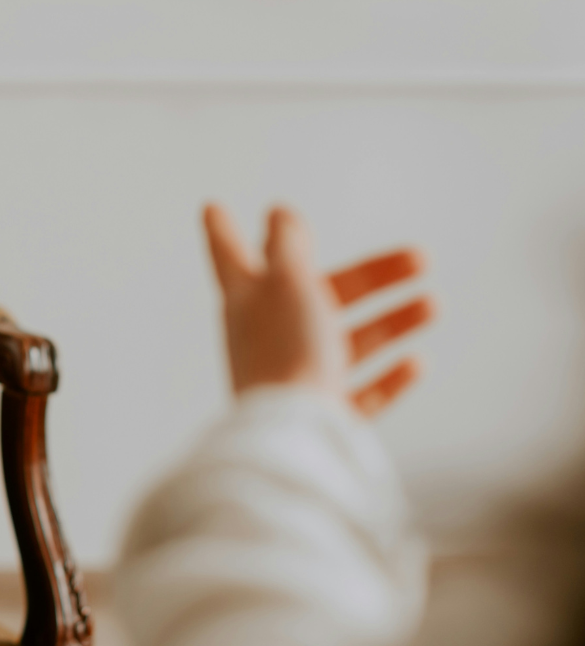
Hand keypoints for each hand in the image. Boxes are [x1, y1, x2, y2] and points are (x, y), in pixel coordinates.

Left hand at [204, 203, 433, 416]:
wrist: (294, 438)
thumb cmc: (286, 354)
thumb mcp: (286, 285)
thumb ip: (286, 246)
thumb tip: (278, 214)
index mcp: (247, 303)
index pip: (231, 256)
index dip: (222, 231)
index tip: (210, 207)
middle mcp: (266, 339)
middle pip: (318, 295)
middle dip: (371, 276)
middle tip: (420, 258)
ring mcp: (295, 380)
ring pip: (346, 343)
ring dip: (390, 322)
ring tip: (433, 304)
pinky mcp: (321, 418)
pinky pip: (359, 394)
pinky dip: (388, 377)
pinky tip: (416, 362)